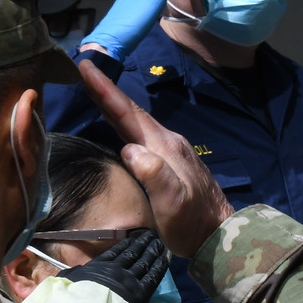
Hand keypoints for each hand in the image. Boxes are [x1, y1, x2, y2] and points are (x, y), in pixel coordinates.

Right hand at [60, 227, 169, 302]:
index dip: (126, 243)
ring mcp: (130, 280)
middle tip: (152, 235)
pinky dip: (159, 266)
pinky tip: (165, 259)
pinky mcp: (141, 293)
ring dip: (153, 251)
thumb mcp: (67, 282)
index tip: (134, 237)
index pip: (115, 251)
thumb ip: (72, 274)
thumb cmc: (72, 301)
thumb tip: (76, 271)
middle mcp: (116, 270)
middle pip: (133, 253)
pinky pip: (153, 276)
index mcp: (98, 267)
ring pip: (144, 262)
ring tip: (159, 243)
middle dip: (143, 243)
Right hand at [78, 57, 233, 256]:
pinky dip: (122, 121)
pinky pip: (141, 133)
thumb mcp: (172, 202)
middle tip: (83, 67)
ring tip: (92, 87)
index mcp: (164, 147)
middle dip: (106, 90)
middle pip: (131, 112)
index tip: (86, 67)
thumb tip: (129, 148)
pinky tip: (114, 122)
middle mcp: (168, 142)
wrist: (219, 234)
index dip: (106, 91)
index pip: (129, 114)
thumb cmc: (191, 222)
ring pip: (136, 121)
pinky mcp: (171, 161)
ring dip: (113, 104)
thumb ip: (154, 175)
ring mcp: (171, 151)